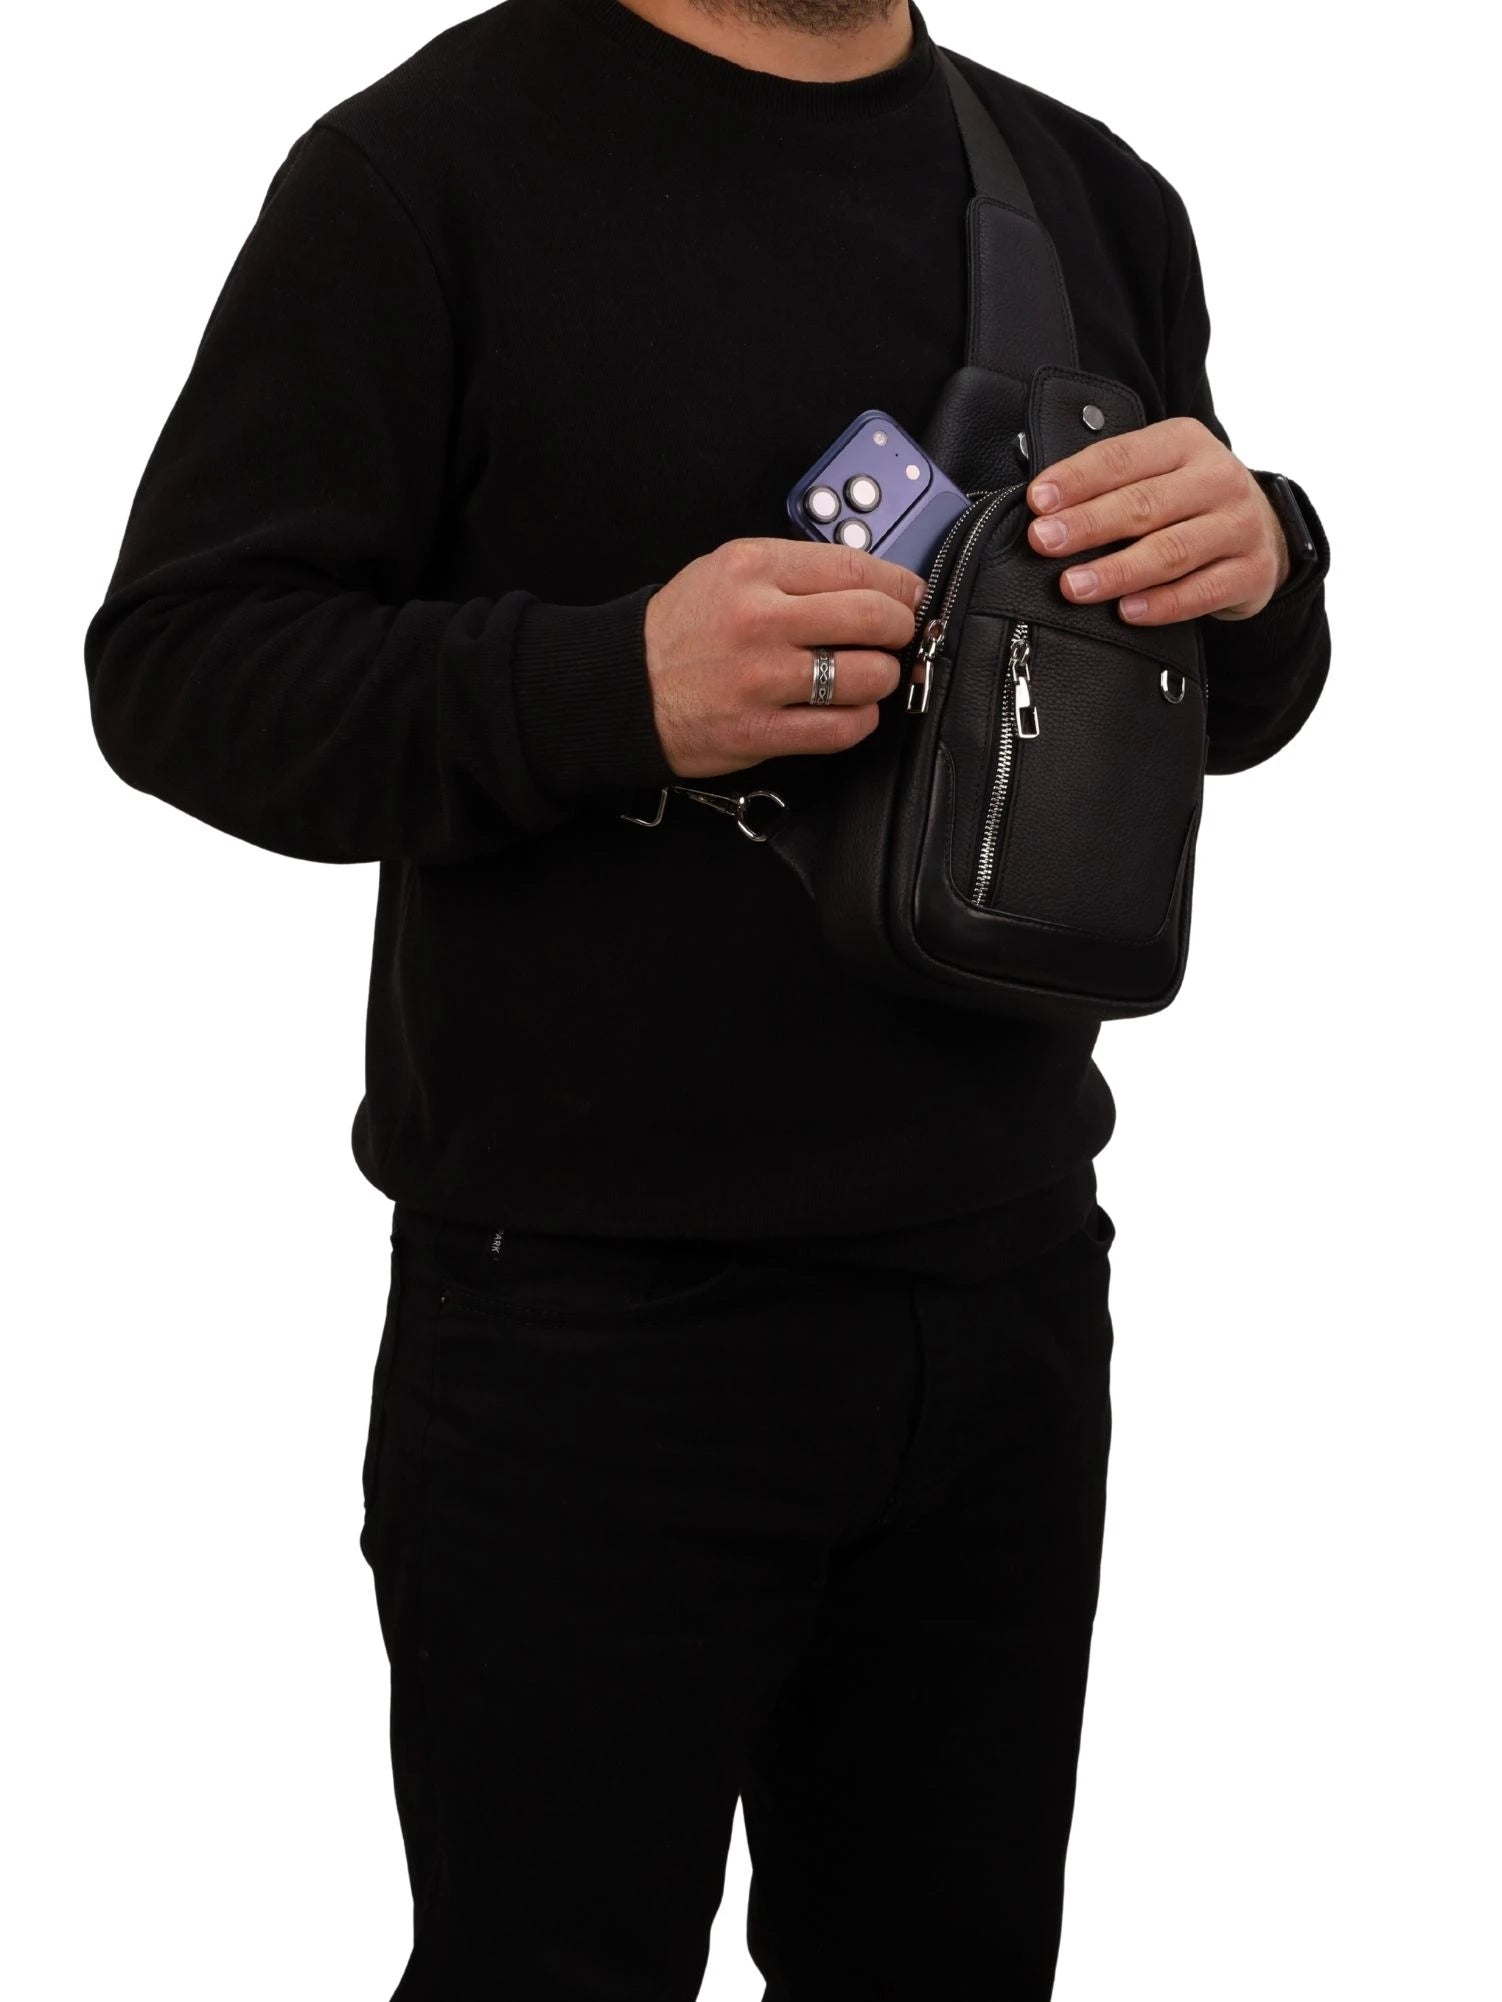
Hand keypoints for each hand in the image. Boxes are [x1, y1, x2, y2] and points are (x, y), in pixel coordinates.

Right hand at [643, 537, 925, 779]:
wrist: (626, 688)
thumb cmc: (682, 631)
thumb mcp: (727, 572)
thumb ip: (793, 572)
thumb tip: (871, 585)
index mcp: (754, 568)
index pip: (856, 569)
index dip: (899, 584)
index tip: (910, 594)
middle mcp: (760, 619)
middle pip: (873, 618)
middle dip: (900, 628)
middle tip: (896, 636)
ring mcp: (762, 679)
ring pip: (867, 676)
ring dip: (883, 678)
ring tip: (868, 675)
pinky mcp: (761, 731)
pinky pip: (842, 728)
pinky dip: (860, 721)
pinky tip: (849, 711)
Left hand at [1025, 416, 1290, 624]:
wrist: (1262, 532)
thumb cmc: (1188, 503)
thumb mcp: (1158, 473)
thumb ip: (1111, 483)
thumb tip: (1042, 508)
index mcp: (1186, 443)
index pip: (1123, 457)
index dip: (1078, 479)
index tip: (1038, 501)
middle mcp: (1218, 478)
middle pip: (1145, 504)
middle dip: (1088, 524)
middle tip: (1044, 542)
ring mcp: (1240, 525)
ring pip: (1172, 550)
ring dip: (1117, 570)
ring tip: (1074, 586)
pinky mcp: (1252, 571)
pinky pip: (1202, 592)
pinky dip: (1162, 604)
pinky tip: (1127, 612)